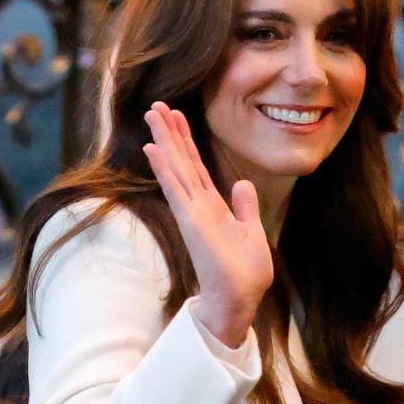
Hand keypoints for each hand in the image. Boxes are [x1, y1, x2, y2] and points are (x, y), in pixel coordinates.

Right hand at [142, 101, 272, 347]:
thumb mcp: (251, 231)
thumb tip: (242, 183)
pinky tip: (153, 149)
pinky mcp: (192, 222)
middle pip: (182, 161)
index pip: (196, 166)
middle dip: (170, 132)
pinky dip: (165, 169)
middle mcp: (198, 205)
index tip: (177, 116)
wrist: (241, 299)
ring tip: (152, 114)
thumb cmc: (245, 273)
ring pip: (176, 168)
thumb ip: (245, 206)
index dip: (186, 141)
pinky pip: (176, 189)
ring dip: (164, 141)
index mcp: (212, 206)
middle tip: (156, 104)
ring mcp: (192, 212)